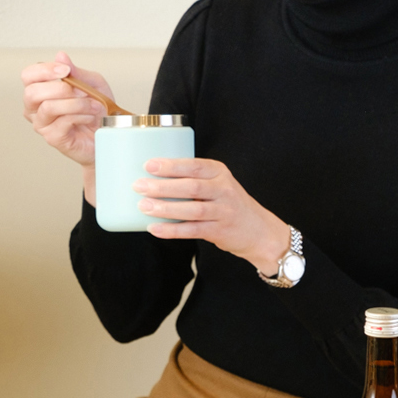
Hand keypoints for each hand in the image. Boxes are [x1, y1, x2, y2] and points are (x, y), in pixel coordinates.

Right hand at [21, 52, 110, 166]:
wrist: (107, 133)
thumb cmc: (96, 108)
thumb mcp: (92, 83)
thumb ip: (76, 72)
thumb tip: (60, 56)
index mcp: (40, 90)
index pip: (28, 75)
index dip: (44, 70)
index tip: (65, 70)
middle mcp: (35, 108)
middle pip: (32, 92)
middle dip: (60, 88)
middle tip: (81, 91)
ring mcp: (42, 124)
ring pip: (48, 107)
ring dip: (75, 103)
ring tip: (92, 105)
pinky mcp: (53, 138)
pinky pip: (63, 122)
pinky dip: (81, 116)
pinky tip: (90, 117)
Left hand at [135, 157, 291, 272]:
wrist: (259, 230)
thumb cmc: (229, 203)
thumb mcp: (217, 183)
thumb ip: (193, 179)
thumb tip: (152, 177)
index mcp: (219, 172)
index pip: (194, 166)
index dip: (171, 165)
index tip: (148, 165)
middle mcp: (223, 190)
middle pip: (191, 187)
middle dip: (162, 186)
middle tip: (138, 186)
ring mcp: (223, 212)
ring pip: (192, 210)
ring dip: (165, 208)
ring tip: (143, 206)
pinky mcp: (220, 231)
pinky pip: (192, 230)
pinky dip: (172, 230)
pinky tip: (154, 228)